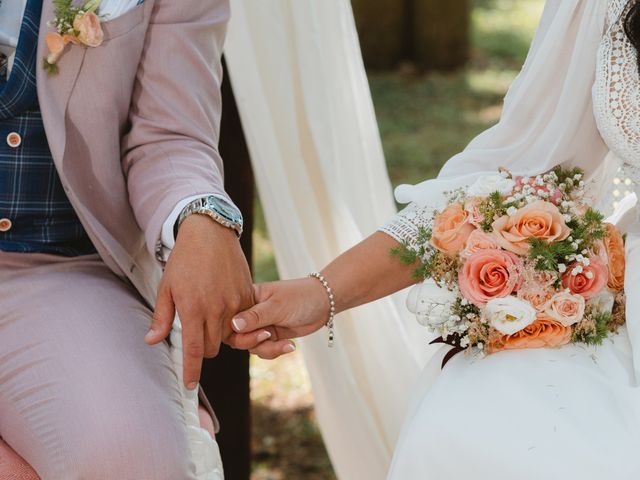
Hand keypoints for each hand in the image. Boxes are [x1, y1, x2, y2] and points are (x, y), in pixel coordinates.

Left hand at [145, 214, 254, 389]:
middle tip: (195, 331)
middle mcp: (216, 308)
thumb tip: (152, 341)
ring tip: (209, 317)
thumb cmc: (185, 259)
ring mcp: (235, 303)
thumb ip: (162, 318)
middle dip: (202, 348)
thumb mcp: (167, 287)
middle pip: (211, 347)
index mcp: (193, 308)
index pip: (193, 350)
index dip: (191, 371)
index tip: (189, 386)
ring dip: (217, 335)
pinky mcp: (247, 296)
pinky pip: (242, 322)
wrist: (211, 234)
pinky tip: (224, 309)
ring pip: (227, 337)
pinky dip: (233, 323)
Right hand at [227, 277, 330, 358]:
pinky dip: (276, 351)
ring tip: (287, 343)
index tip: (260, 332)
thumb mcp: (277, 306)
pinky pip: (264, 350)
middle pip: (237, 337)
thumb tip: (232, 325)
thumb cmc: (300, 297)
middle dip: (253, 342)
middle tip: (270, 336)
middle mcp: (250, 312)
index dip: (237, 332)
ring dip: (268, 349)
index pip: (229, 319)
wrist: (324, 303)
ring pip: (251, 346)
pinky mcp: (271, 335)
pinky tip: (291, 345)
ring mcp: (260, 325)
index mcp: (247, 299)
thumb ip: (255, 317)